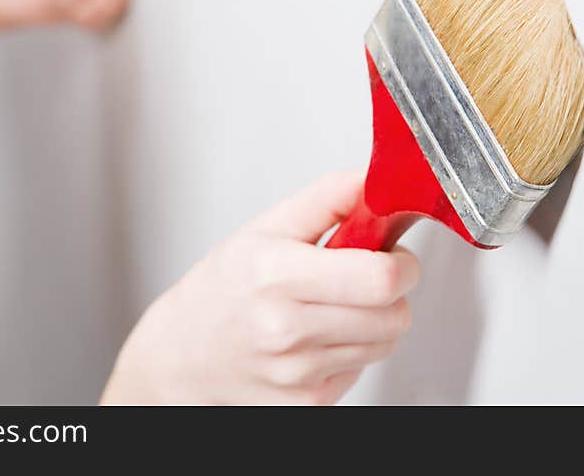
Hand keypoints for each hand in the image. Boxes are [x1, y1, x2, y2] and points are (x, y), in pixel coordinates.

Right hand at [101, 171, 420, 404]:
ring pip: (385, 344)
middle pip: (394, 316)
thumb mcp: (263, 228)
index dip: (402, 264)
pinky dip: (350, 351)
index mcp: (275, 275)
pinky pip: (361, 370)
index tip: (392, 254)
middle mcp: (286, 330)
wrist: (181, 355)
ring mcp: (298, 374)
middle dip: (392, 292)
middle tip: (362, 278)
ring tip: (331, 307)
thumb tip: (375, 179)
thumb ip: (327, 198)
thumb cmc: (220, 290)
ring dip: (373, 322)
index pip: (379, 279)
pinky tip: (317, 338)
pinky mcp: (308, 404)